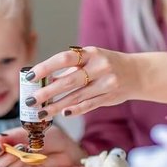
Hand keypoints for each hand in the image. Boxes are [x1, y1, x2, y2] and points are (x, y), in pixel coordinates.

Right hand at [0, 125, 85, 166]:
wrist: (68, 149)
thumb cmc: (51, 136)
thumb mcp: (33, 131)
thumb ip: (15, 136)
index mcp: (7, 143)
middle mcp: (9, 156)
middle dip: (5, 155)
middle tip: (20, 147)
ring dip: (16, 160)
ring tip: (30, 150)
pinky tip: (33, 160)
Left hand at [26, 46, 166, 116]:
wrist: (137, 73)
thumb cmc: (107, 63)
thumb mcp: (91, 58)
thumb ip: (72, 68)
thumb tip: (46, 80)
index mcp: (91, 53)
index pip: (65, 58)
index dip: (46, 67)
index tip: (29, 76)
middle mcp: (99, 67)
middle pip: (69, 81)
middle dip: (48, 91)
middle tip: (31, 100)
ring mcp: (106, 83)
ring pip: (77, 96)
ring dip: (57, 106)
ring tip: (41, 112)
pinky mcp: (109, 97)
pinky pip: (89, 105)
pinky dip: (75, 110)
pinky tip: (63, 114)